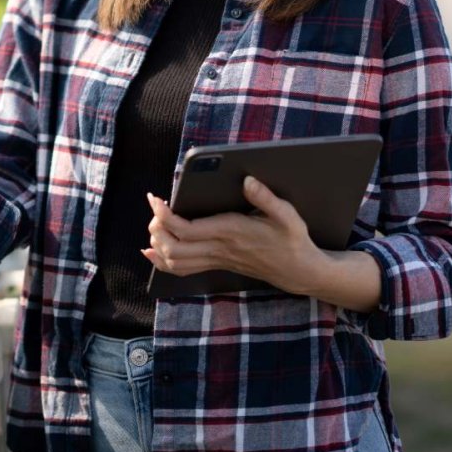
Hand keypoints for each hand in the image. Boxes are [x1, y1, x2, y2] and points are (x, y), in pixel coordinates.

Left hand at [142, 176, 324, 295]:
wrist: (299, 271)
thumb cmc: (292, 240)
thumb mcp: (287, 215)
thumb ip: (266, 198)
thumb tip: (247, 180)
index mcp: (231, 232)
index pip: (186, 229)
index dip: (165, 216)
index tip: (156, 200)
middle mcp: (219, 249)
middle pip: (173, 247)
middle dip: (157, 228)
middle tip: (156, 207)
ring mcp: (217, 259)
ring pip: (175, 261)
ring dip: (158, 243)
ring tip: (155, 223)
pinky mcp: (217, 264)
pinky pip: (183, 269)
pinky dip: (163, 262)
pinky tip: (152, 251)